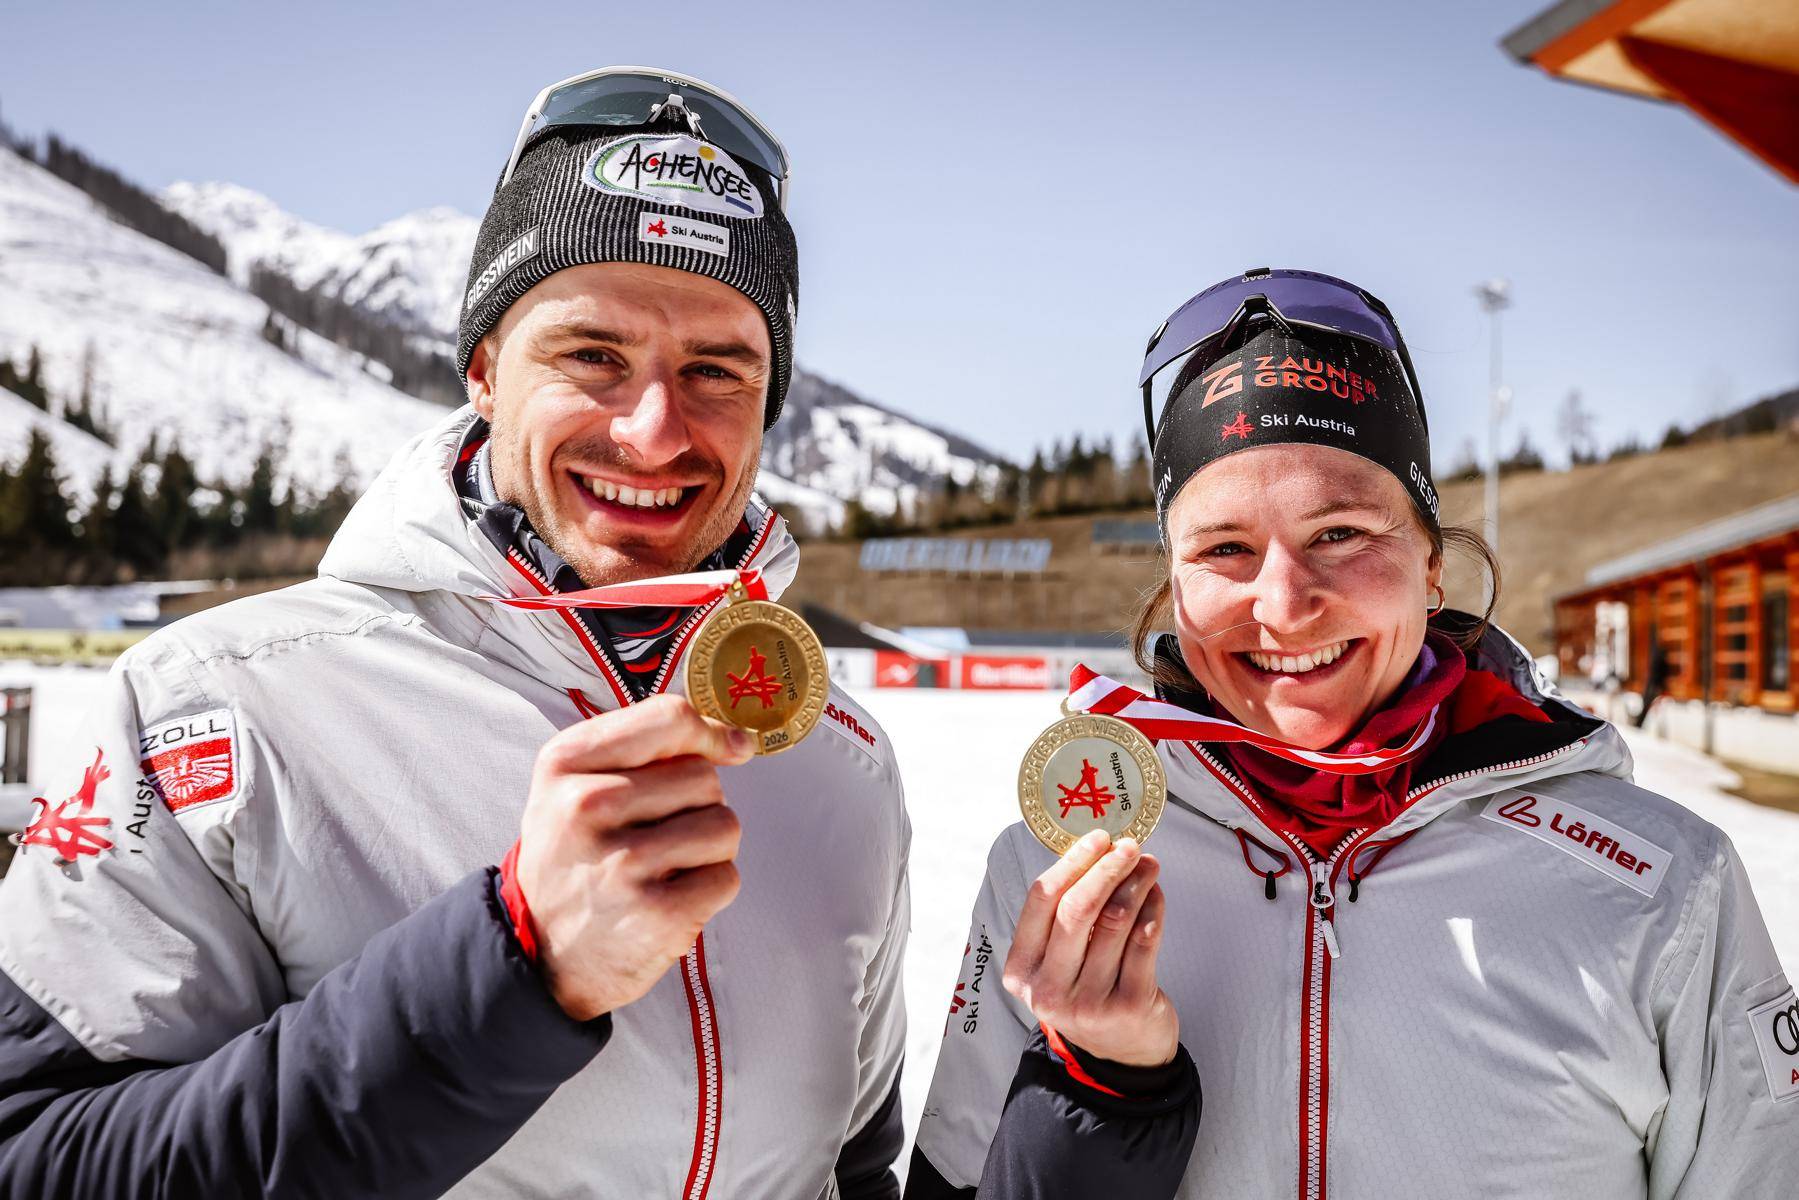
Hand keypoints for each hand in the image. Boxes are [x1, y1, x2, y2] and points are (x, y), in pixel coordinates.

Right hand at [517, 694, 755, 1020]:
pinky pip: (727, 876)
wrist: (542, 952)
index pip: (667, 718)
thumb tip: (736, 741)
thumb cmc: (575, 856)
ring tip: (665, 866)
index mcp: (564, 763)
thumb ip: (646, 746)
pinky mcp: (657, 913)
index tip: (729, 748)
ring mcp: (622, 863)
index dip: (710, 732)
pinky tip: (671, 897)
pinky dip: (710, 889)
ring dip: (709, 848)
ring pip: (724, 824)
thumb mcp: (575, 783)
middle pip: (704, 776)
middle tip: (657, 835)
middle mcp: (586, 807)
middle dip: (698, 804)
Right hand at [1002, 830, 1177, 1067]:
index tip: (1096, 838)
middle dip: (1106, 869)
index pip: (1041, 901)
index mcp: (1022, 970)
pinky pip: (1144, 942)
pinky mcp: (1128, 1005)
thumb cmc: (1087, 991)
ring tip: (1148, 865)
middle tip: (1129, 846)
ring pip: (1115, 922)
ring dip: (1136, 884)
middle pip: (1076, 909)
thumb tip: (1100, 852)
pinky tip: (1156, 896)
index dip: (1071, 863)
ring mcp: (1089, 1001)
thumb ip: (1066, 916)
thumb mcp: (1059, 962)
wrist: (1121, 1055)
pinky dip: (1154, 910)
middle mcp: (1049, 989)